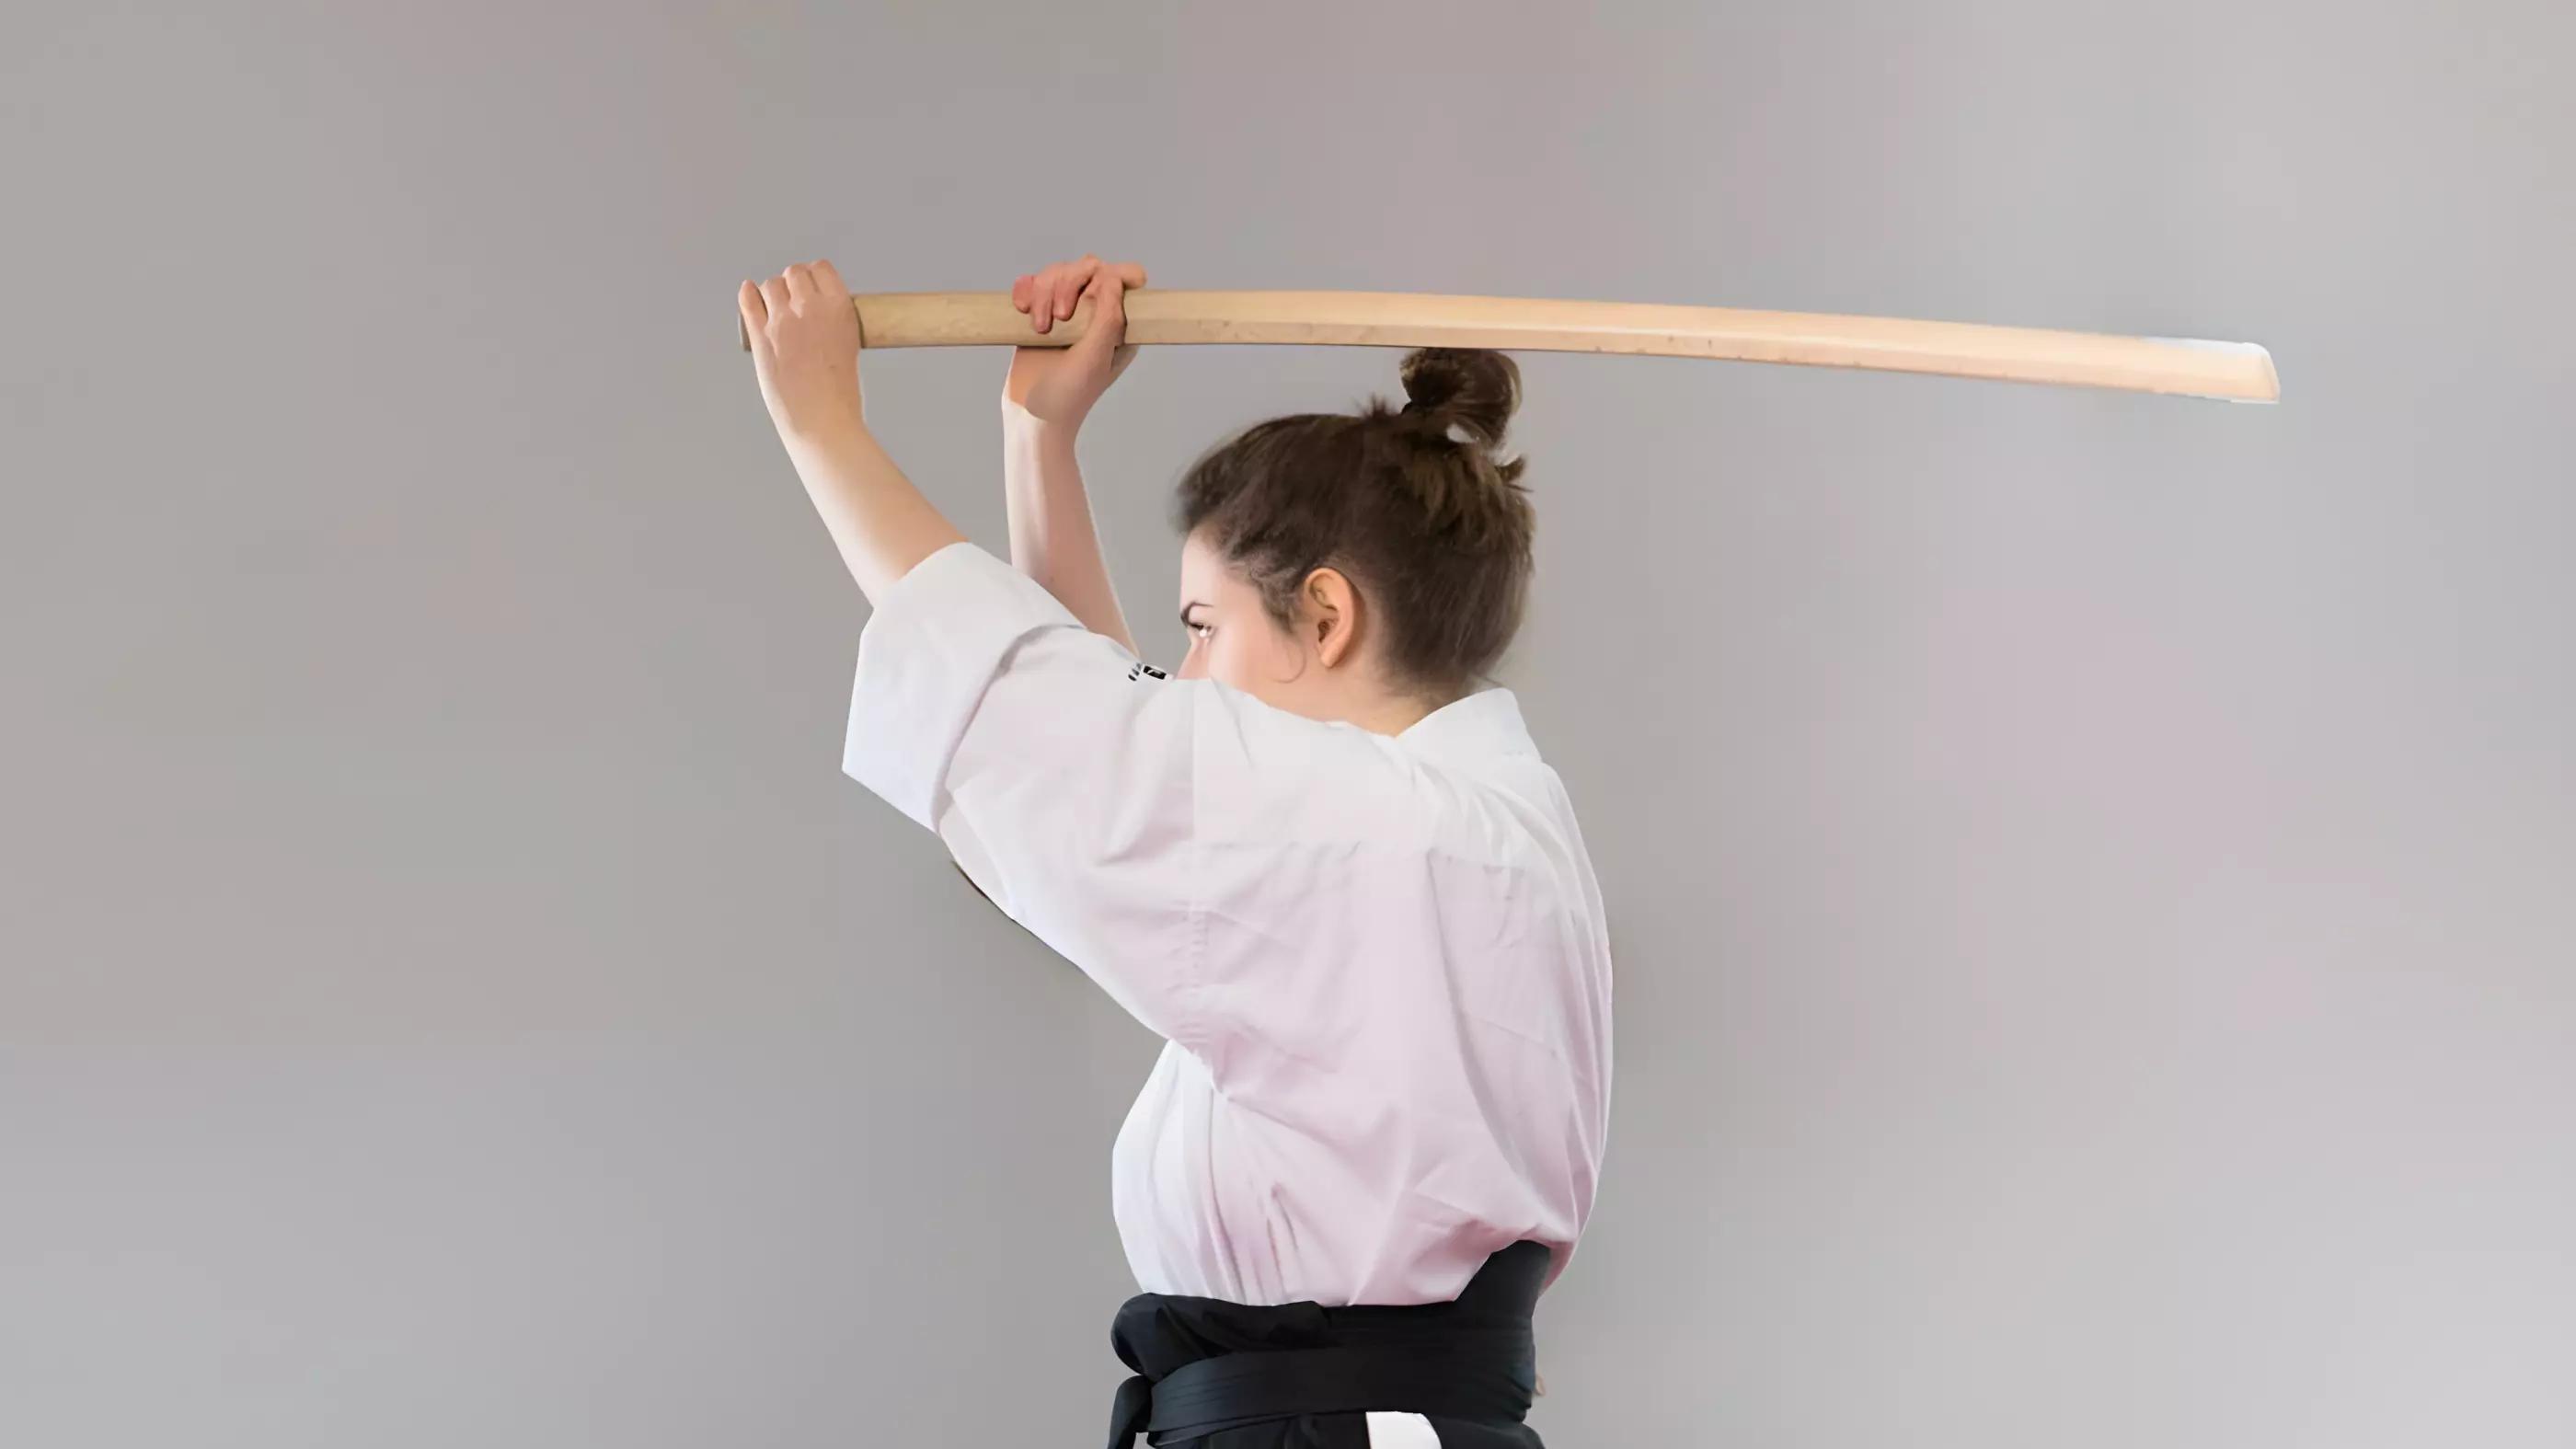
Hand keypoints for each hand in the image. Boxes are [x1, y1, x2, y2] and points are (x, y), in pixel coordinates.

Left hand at [740, 260, 864, 444]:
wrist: (821, 420)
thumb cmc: (840, 393)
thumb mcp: (850, 345)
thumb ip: (834, 322)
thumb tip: (819, 312)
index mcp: (839, 308)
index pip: (822, 269)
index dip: (815, 275)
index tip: (813, 283)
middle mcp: (810, 307)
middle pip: (794, 273)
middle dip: (794, 282)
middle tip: (795, 299)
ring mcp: (782, 321)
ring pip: (771, 284)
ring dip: (774, 291)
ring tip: (777, 306)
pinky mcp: (760, 336)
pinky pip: (748, 301)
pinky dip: (748, 294)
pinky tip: (750, 293)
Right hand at [1003, 255, 1147, 427]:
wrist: (1030, 415)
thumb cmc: (1068, 397)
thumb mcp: (1093, 360)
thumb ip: (1107, 319)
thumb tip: (1111, 277)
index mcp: (1118, 325)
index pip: (1123, 278)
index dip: (1108, 274)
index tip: (1089, 293)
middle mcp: (1095, 314)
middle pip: (1085, 268)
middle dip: (1067, 284)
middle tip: (1059, 317)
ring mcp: (1066, 312)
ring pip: (1056, 272)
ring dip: (1042, 293)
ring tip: (1039, 327)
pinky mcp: (1038, 314)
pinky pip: (1032, 283)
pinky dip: (1025, 291)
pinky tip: (1022, 311)